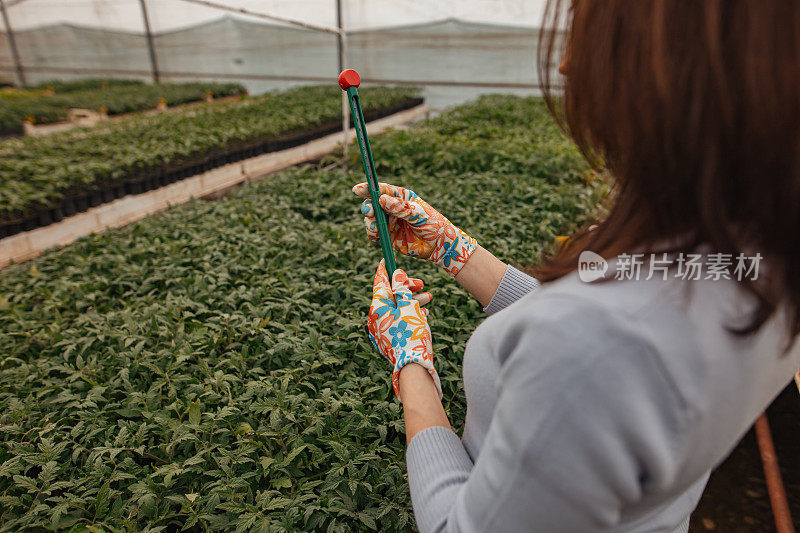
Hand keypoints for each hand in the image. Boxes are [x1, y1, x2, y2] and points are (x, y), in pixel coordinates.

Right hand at [353, 182, 477, 275]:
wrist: (439, 246)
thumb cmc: (434, 225)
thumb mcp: (420, 215)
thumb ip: (402, 208)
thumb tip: (382, 199)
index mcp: (402, 197)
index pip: (383, 189)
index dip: (368, 188)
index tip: (357, 190)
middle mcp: (393, 208)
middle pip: (373, 203)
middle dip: (368, 207)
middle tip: (369, 213)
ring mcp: (389, 221)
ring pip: (371, 219)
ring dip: (369, 223)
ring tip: (375, 229)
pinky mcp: (387, 235)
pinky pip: (374, 233)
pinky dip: (372, 234)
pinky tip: (376, 236)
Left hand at [367, 260, 441, 399]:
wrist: (413, 368)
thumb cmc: (412, 334)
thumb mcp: (410, 306)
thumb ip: (403, 289)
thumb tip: (396, 274)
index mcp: (377, 308)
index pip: (380, 282)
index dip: (385, 270)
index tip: (386, 260)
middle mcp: (375, 318)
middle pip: (389, 296)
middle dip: (406, 288)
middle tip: (421, 284)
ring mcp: (380, 331)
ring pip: (396, 309)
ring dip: (412, 301)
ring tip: (428, 298)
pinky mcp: (388, 340)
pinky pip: (397, 321)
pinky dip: (409, 315)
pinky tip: (423, 313)